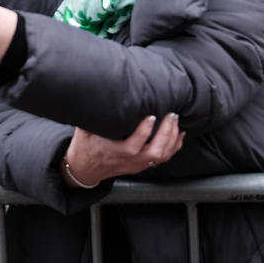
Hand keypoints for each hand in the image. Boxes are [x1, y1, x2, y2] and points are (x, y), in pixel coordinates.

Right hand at [63, 113, 184, 185]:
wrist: (84, 169)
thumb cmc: (85, 147)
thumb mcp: (84, 130)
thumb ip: (93, 116)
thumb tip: (98, 95)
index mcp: (115, 152)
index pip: (133, 145)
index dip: (145, 131)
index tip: (152, 116)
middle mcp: (129, 160)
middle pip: (154, 152)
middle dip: (166, 133)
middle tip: (172, 115)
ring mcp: (137, 164)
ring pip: (161, 156)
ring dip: (172, 139)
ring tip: (176, 122)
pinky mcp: (142, 165)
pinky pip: (163, 159)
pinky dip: (174, 147)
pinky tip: (179, 135)